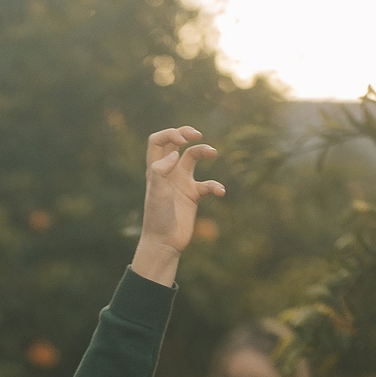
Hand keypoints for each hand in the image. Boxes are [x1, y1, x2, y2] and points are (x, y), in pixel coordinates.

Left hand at [131, 126, 223, 285]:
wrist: (164, 243)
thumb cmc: (157, 218)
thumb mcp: (157, 193)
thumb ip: (161, 171)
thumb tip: (175, 153)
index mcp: (155, 169)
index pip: (158, 141)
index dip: (169, 134)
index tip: (181, 142)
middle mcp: (168, 172)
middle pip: (176, 143)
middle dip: (186, 134)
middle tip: (197, 134)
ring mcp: (180, 182)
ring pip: (193, 158)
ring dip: (203, 151)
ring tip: (213, 152)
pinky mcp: (192, 195)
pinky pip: (207, 184)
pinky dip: (215, 185)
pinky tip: (219, 192)